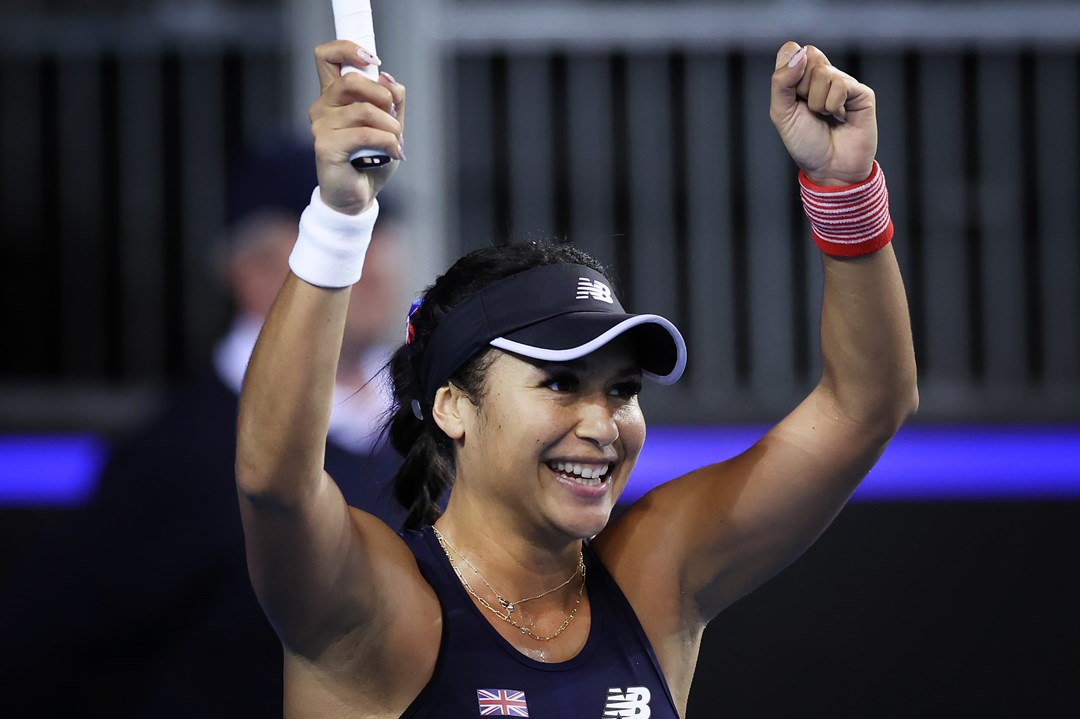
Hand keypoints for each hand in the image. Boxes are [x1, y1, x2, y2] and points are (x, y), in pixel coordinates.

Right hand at [309, 40, 406, 213]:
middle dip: (383, 96)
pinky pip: (365, 133)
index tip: (372, 61)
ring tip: (397, 142)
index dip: (348, 48)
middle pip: (352, 79)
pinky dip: (387, 142)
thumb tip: (387, 77)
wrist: (359, 196)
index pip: (326, 56)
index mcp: (334, 96)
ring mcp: (320, 125)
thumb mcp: (390, 124)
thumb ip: (392, 99)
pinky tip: (393, 153)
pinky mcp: (325, 145)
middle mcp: (323, 106)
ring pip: (364, 110)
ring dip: (391, 126)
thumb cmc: (372, 160)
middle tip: (395, 117)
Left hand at [770, 42, 876, 185]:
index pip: (792, 51)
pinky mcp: (861, 93)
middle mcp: (823, 76)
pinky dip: (833, 106)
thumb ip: (781, 82)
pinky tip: (840, 118)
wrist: (829, 168)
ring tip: (825, 117)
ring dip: (817, 102)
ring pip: (823, 73)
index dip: (788, 72)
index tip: (792, 97)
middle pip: (809, 55)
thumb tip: (799, 53)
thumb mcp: (781, 114)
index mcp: (801, 78)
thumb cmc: (805, 143)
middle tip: (809, 110)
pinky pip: (840, 85)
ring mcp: (843, 83)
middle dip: (802, 87)